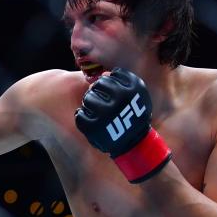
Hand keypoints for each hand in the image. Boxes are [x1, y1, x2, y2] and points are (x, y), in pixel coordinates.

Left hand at [74, 68, 171, 182]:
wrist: (134, 143)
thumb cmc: (133, 116)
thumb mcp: (137, 95)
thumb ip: (123, 82)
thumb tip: (104, 73)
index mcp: (134, 87)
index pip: (110, 76)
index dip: (108, 84)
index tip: (112, 93)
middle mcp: (121, 98)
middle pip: (97, 85)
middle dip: (97, 92)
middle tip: (102, 102)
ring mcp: (107, 112)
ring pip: (87, 99)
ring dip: (89, 104)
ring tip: (97, 112)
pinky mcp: (95, 126)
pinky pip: (79, 115)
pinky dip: (82, 117)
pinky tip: (89, 120)